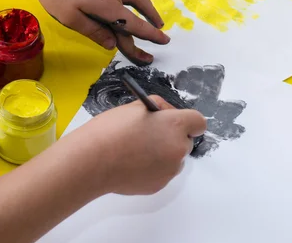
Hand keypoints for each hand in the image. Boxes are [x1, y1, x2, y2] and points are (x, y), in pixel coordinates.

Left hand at [22, 0, 169, 65]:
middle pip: (137, 9)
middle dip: (150, 22)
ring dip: (146, 4)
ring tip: (155, 14)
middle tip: (161, 32)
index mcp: (107, 7)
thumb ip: (93, 31)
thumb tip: (112, 44)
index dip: (149, 35)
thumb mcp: (70, 18)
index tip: (164, 42)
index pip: (133, 25)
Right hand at [82, 96, 206, 194]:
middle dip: (172, 137)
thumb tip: (166, 114)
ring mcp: (170, 170)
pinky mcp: (159, 185)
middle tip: (149, 135)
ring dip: (163, 154)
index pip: (198, 122)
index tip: (173, 122)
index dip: (187, 121)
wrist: (92, 161)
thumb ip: (158, 108)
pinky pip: (161, 173)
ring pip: (174, 159)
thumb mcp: (135, 106)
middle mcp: (178, 149)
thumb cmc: (111, 130)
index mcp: (175, 125)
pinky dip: (152, 169)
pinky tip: (131, 164)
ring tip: (136, 151)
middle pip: (186, 142)